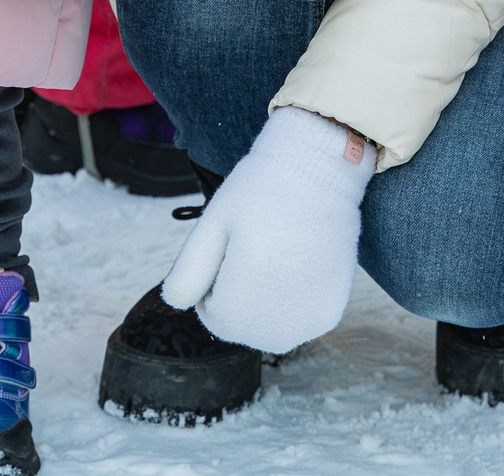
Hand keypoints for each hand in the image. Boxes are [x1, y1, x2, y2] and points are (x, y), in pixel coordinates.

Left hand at [160, 106, 374, 352]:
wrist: (320, 171)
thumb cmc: (260, 191)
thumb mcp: (214, 222)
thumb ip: (188, 269)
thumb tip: (174, 303)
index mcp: (248, 291)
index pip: (214, 317)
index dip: (214, 284)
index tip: (230, 248)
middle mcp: (282, 314)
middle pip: (241, 329)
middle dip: (237, 298)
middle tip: (254, 249)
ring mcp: (310, 319)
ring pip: (268, 332)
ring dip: (263, 307)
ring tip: (276, 257)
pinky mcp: (328, 314)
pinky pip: (296, 325)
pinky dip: (291, 306)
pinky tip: (297, 268)